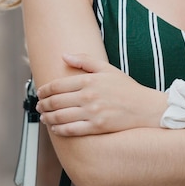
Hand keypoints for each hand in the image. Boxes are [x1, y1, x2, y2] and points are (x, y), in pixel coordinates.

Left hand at [36, 53, 165, 135]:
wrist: (145, 108)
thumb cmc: (127, 88)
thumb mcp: (107, 69)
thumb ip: (85, 61)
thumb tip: (64, 55)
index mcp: (90, 81)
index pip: (58, 85)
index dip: (45, 90)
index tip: (40, 92)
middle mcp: (89, 96)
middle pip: (56, 101)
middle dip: (43, 104)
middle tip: (39, 106)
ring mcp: (92, 113)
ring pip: (60, 117)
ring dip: (48, 118)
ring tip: (44, 117)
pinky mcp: (96, 127)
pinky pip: (71, 130)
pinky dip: (59, 130)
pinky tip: (55, 129)